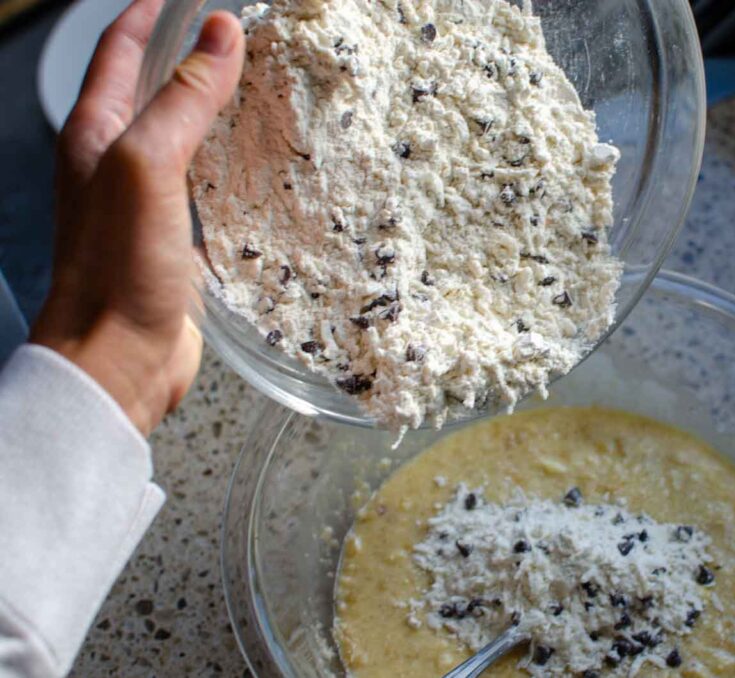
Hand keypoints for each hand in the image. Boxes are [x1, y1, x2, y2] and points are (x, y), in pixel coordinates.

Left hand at [30, 0, 243, 435]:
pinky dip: (227, 161)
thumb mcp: (147, 166)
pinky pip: (202, 183)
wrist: (118, 357)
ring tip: (255, 88)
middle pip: (149, 89)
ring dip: (211, 108)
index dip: (150, 14)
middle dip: (185, 55)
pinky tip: (257, 163)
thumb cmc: (118, 267)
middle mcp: (115, 162)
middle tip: (234, 36)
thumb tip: (221, 32)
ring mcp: (145, 202)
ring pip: (180, 136)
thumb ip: (183, 99)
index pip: (118, 50)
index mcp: (95, 134)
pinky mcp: (174, 238)